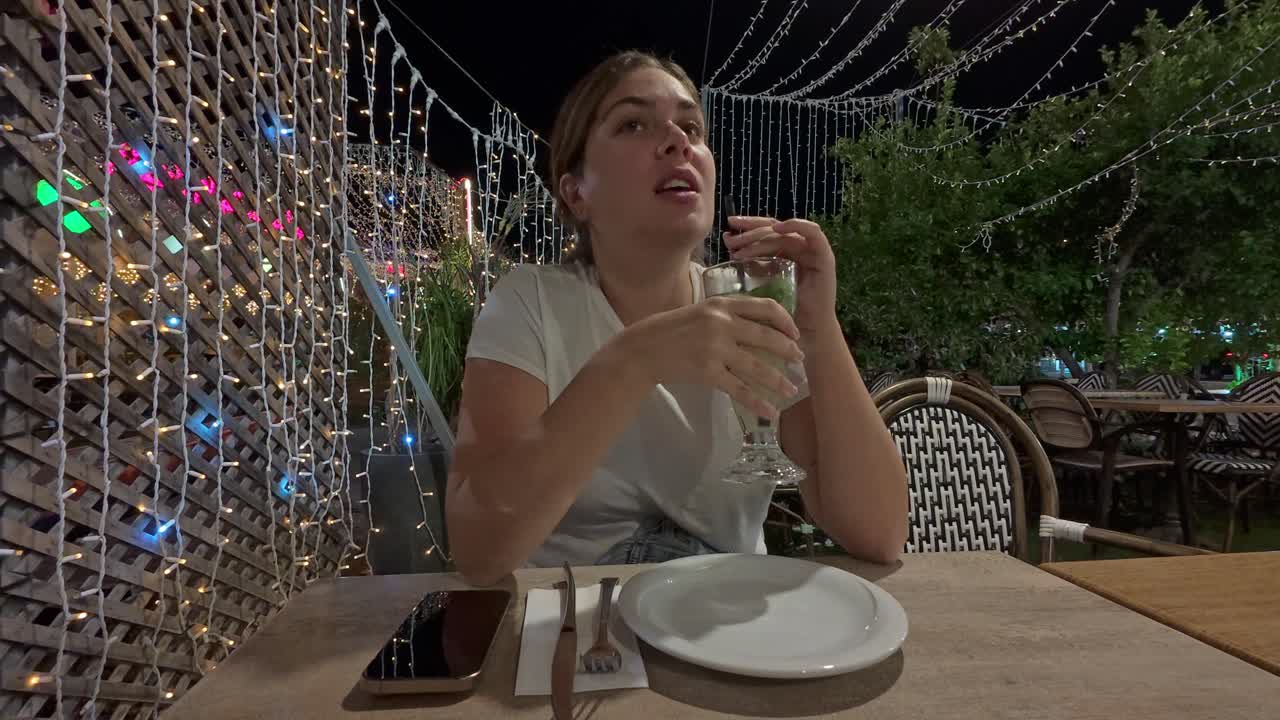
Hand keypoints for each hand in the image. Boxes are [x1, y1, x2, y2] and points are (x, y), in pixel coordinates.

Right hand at [616, 296, 803, 419]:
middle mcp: (721, 324)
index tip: (795, 333)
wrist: (643, 350)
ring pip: (757, 367)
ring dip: (778, 380)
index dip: (785, 321)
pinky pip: (740, 389)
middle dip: (788, 351)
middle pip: (766, 337)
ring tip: (791, 389)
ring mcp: (715, 349)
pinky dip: (758, 402)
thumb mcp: (701, 312)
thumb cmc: (671, 330)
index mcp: (721, 305)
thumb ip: (727, 315)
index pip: (765, 307)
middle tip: (800, 360)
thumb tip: (759, 326)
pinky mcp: (708, 372)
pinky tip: (770, 411)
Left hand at [723, 217, 837, 333]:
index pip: (765, 232)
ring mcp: (812, 251)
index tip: (727, 231)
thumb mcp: (761, 284)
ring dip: (762, 235)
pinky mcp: (824, 256)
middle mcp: (798, 249)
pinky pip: (813, 233)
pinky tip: (778, 228)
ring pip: (786, 233)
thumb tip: (730, 247)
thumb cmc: (783, 313)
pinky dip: (796, 225)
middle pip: (773, 229)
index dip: (746, 228)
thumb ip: (751, 265)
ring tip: (741, 247)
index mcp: (784, 253)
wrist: (806, 333)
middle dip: (749, 232)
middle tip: (730, 240)